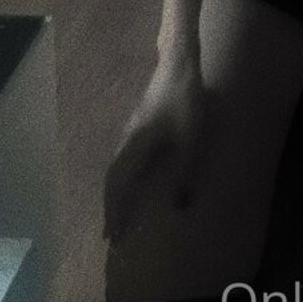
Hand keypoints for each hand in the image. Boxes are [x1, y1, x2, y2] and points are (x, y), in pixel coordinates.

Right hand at [103, 57, 205, 244]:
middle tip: (111, 233)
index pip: (117, 187)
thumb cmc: (184, 101)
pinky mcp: (139, 125)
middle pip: (112, 180)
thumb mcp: (191, 139)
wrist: (177, 64)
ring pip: (116, 169)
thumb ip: (186, 173)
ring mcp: (131, 132)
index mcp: (134, 147)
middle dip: (111, 207)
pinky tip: (133, 181)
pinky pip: (124, 159)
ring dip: (115, 193)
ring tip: (118, 213)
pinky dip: (123, 178)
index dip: (114, 212)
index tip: (112, 237)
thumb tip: (179, 207)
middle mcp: (126, 141)